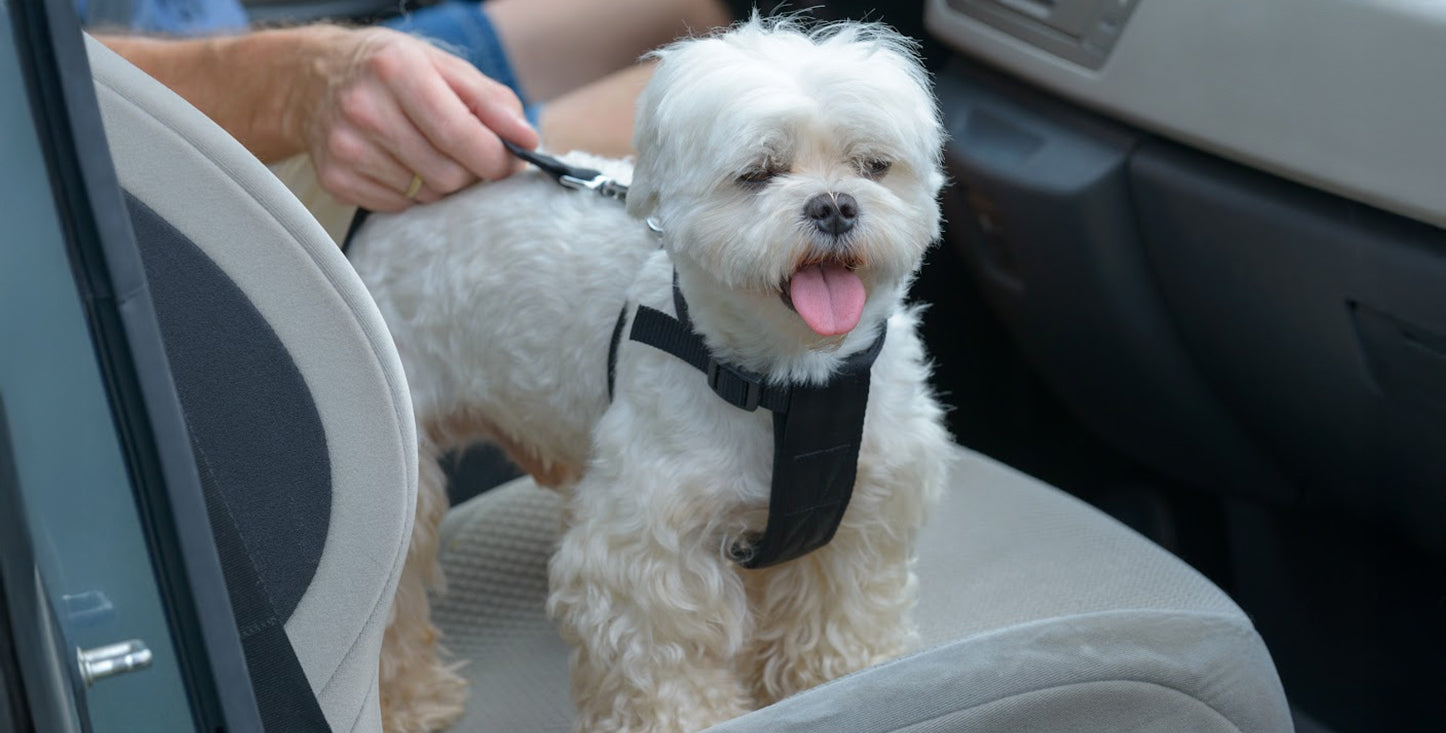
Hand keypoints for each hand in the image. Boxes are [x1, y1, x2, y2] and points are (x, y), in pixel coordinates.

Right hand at [300, 26, 539, 210]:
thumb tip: (526, 140)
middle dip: (470, 171)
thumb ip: (492, 101)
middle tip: (466, 154)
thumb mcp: (443, 66)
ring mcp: (346, 148)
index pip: (461, 135)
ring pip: (428, 196)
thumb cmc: (391, 71)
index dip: (497, 158)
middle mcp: (365, 109)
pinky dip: (412, 193)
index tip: (508, 161)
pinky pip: (400, 206)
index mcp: (396, 70)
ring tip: (426, 151)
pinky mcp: (336, 179)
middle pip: (449, 175)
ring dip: (441, 182)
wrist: (312, 79)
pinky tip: (399, 163)